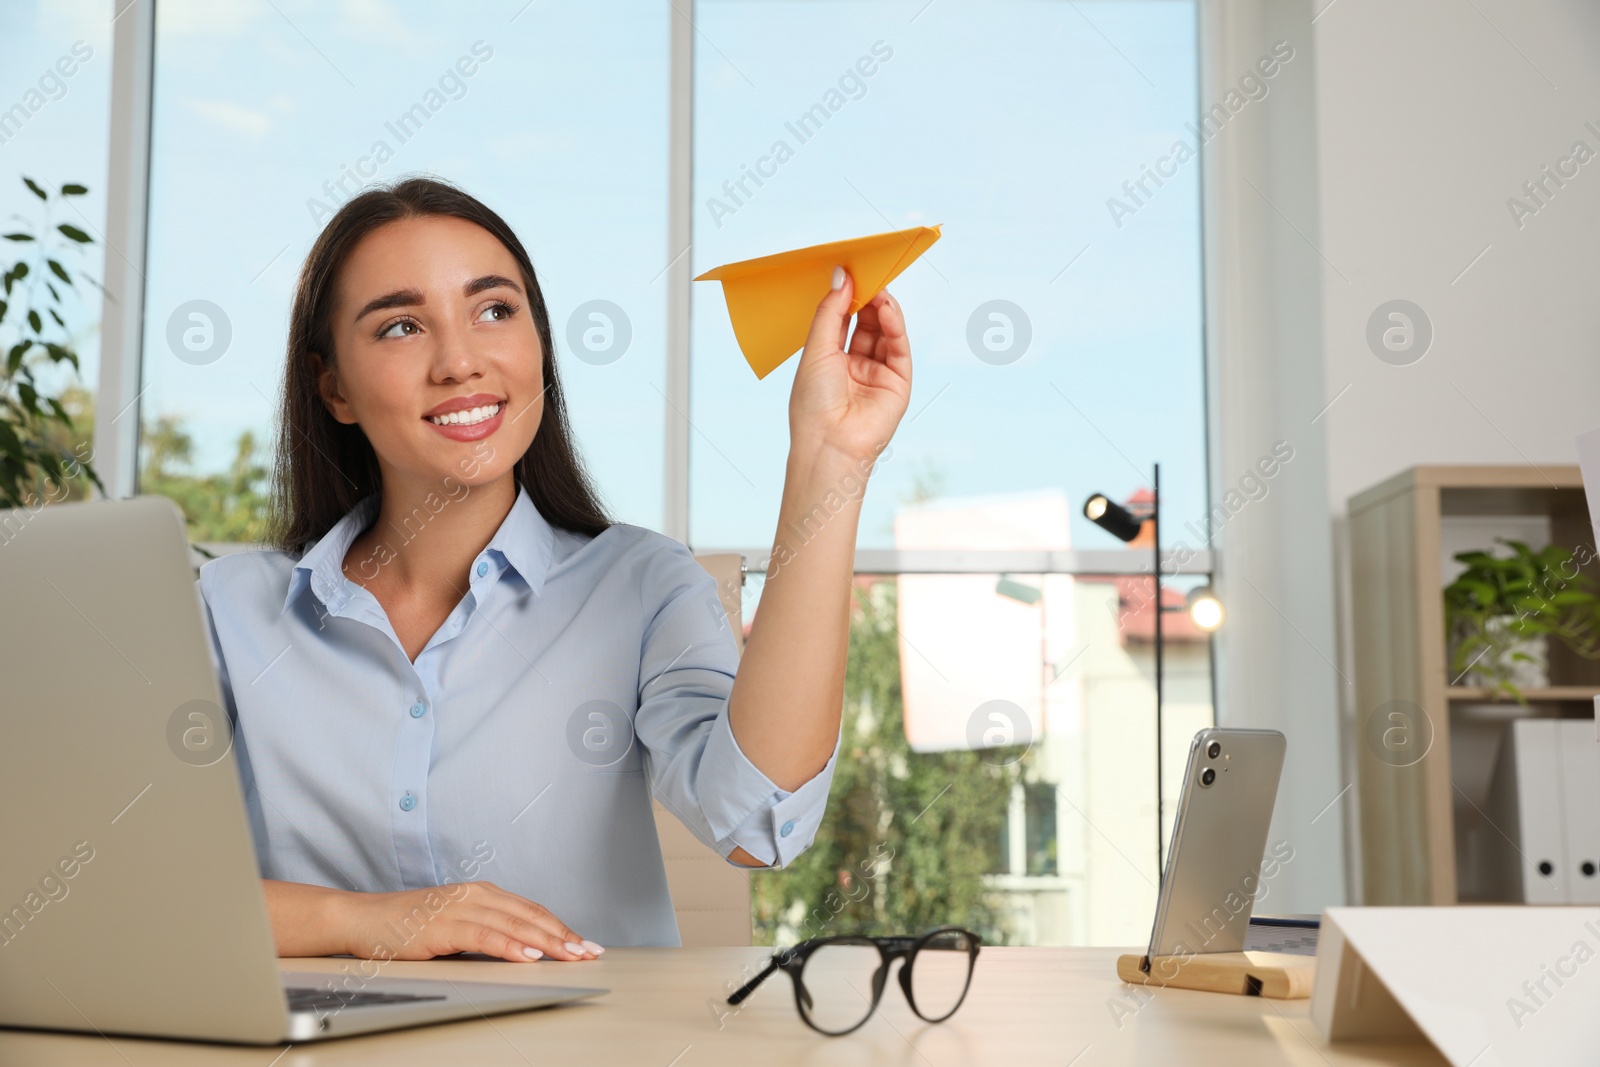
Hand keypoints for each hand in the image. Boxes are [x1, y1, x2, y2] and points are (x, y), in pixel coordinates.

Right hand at [336, 881, 603, 962]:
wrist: (363, 919)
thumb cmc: (408, 926)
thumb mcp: (456, 924)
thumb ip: (486, 931)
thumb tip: (522, 950)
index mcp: (482, 893)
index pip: (531, 910)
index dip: (560, 927)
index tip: (584, 943)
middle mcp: (476, 895)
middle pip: (531, 915)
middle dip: (564, 935)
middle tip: (589, 951)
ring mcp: (461, 907)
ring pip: (515, 924)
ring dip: (547, 942)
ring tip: (571, 955)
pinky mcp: (444, 925)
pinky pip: (486, 936)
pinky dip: (511, 946)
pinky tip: (529, 956)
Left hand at [788, 267, 911, 466]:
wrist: (829, 443)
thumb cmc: (813, 404)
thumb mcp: (816, 349)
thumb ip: (831, 312)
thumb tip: (841, 277)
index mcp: (829, 359)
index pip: (841, 320)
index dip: (846, 297)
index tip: (849, 272)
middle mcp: (854, 365)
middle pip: (865, 322)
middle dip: (867, 298)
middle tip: (869, 273)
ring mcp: (877, 374)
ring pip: (884, 332)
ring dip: (882, 309)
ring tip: (879, 289)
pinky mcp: (898, 383)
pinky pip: (898, 347)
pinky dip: (895, 326)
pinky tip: (887, 309)